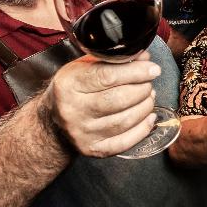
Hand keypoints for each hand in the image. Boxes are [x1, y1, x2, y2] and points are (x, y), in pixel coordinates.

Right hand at [44, 51, 159, 156]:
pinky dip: (143, 128)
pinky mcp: (93, 149)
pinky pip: (125, 142)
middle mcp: (73, 110)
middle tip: (148, 83)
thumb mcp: (84, 67)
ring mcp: (82, 133)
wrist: (52, 121)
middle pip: (119, 99)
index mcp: (69, 85)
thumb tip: (145, 58)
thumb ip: (113, 60)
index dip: (136, 72)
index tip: (153, 69)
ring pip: (125, 120)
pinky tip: (149, 117)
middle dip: (142, 89)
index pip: (108, 76)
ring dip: (145, 106)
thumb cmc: (74, 89)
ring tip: (148, 96)